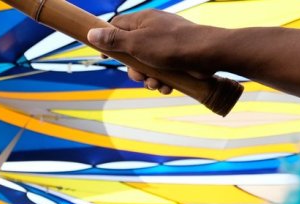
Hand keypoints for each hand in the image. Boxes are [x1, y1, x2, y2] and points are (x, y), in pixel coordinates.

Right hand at [87, 10, 216, 93]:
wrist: (208, 53)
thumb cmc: (171, 45)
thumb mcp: (136, 44)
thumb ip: (113, 40)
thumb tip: (91, 33)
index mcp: (143, 20)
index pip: (117, 25)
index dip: (108, 40)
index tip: (104, 55)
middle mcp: (154, 29)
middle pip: (131, 50)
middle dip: (133, 69)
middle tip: (138, 76)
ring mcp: (167, 43)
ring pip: (147, 64)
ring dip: (148, 79)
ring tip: (156, 84)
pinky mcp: (177, 56)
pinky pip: (162, 70)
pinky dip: (162, 81)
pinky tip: (166, 87)